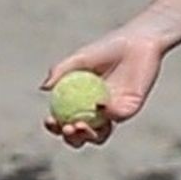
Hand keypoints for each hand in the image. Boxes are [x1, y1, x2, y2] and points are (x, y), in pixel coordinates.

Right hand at [40, 27, 163, 147]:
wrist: (136, 41)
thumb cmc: (108, 48)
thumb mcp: (80, 59)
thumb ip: (61, 71)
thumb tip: (44, 88)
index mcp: (81, 104)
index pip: (65, 122)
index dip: (55, 126)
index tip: (49, 120)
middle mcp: (98, 113)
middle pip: (82, 136)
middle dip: (71, 138)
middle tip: (67, 127)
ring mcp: (114, 113)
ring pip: (100, 136)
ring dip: (87, 136)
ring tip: (78, 124)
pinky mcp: (131, 108)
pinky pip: (118, 116)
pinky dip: (107, 114)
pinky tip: (99, 104)